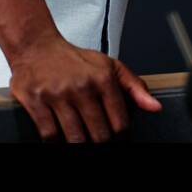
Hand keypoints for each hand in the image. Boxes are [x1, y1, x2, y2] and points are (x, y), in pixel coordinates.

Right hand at [8, 33, 160, 142]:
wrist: (36, 46)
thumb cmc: (74, 59)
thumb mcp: (109, 66)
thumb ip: (135, 87)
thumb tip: (155, 107)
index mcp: (103, 79)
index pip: (120, 123)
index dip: (121, 138)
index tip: (118, 140)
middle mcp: (82, 86)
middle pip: (99, 135)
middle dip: (102, 143)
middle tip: (100, 140)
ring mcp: (58, 95)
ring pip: (75, 138)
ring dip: (80, 144)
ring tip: (83, 140)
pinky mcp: (36, 102)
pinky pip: (50, 135)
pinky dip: (56, 142)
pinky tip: (61, 138)